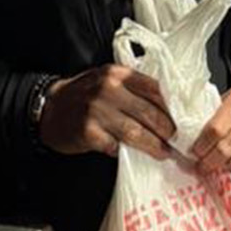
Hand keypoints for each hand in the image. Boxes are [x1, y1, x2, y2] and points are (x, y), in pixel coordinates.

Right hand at [40, 65, 174, 158]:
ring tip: (164, 152)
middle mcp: (108, 88)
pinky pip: (115, 145)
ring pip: (136, 132)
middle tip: (177, 140)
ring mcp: (97, 110)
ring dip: (154, 145)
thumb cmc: (82, 96)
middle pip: (149, 112)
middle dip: (167, 130)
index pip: (154, 89)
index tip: (182, 120)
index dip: (172, 107)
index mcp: (117, 74)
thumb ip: (132, 88)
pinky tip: (135, 156)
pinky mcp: (88, 132)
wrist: (48, 109)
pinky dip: (126, 152)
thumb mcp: (107, 81)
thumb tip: (166, 108)